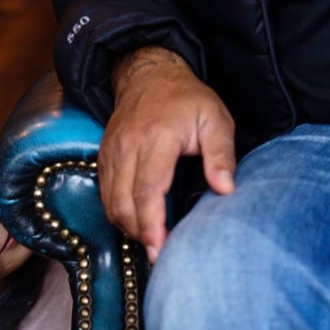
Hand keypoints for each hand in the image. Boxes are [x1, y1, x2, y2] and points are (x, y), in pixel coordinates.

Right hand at [100, 46, 235, 261]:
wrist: (149, 75)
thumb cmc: (187, 100)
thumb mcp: (216, 120)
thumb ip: (222, 155)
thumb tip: (226, 190)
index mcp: (157, 138)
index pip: (148, 190)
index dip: (152, 225)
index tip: (162, 248)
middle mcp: (128, 147)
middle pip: (124, 203)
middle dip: (140, 234)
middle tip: (160, 253)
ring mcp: (111, 152)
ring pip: (111, 203)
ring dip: (128, 227)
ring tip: (151, 240)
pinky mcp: (103, 157)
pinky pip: (104, 194)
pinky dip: (118, 214)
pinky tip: (137, 222)